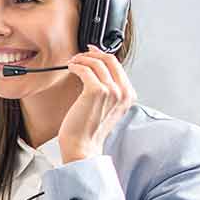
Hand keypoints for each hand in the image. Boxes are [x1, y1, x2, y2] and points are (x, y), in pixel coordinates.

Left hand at [59, 45, 136, 162]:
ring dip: (81, 59)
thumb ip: (109, 90)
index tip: (91, 52)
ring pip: (97, 62)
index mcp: (128, 95)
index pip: (117, 65)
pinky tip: (70, 68)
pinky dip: (76, 65)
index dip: (102, 55)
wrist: (83, 146)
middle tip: (79, 56)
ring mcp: (111, 91)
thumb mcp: (107, 107)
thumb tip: (97, 70)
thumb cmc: (90, 129)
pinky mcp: (96, 91)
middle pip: (110, 59)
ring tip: (72, 63)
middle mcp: (123, 92)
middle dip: (92, 54)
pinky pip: (85, 69)